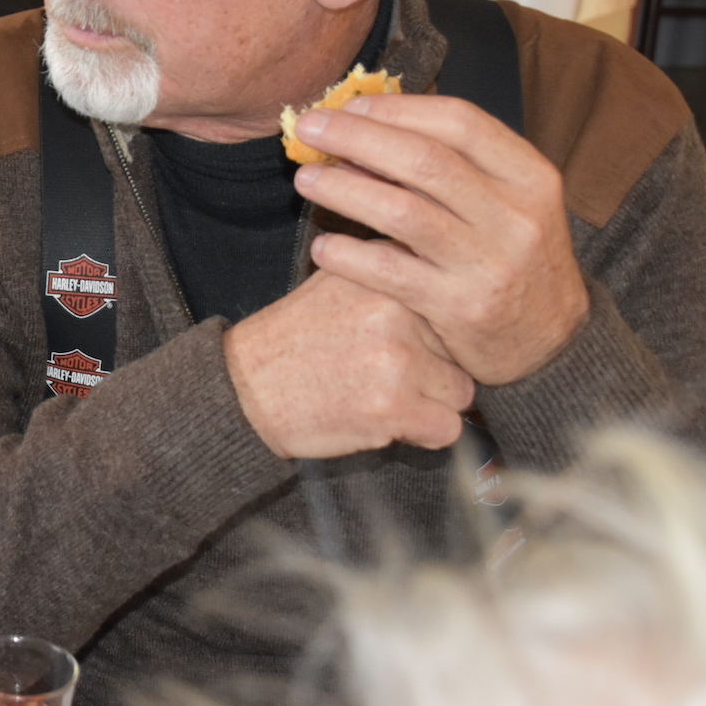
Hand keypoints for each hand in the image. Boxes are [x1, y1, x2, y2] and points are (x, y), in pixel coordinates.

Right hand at [224, 268, 474, 456]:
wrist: (244, 390)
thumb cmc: (293, 341)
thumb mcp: (337, 283)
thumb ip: (389, 275)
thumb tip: (449, 283)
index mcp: (382, 270)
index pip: (448, 299)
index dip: (432, 330)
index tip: (408, 342)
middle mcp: (394, 306)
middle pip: (460, 347)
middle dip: (434, 367)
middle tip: (385, 374)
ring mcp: (396, 357)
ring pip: (460, 390)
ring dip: (431, 403)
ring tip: (382, 397)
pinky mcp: (393, 406)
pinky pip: (448, 429)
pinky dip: (423, 435)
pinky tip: (384, 422)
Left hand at [290, 93, 589, 385]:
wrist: (552, 341)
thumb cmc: (512, 256)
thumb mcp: (506, 202)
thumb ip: (452, 165)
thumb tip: (365, 125)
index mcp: (529, 177)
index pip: (460, 122)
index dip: (398, 109)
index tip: (351, 105)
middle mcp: (515, 217)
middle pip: (423, 161)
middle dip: (357, 137)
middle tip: (309, 127)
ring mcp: (490, 264)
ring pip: (402, 212)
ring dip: (344, 190)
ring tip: (306, 180)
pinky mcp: (461, 308)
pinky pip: (391, 272)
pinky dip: (349, 255)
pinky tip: (323, 247)